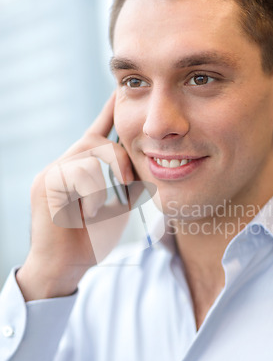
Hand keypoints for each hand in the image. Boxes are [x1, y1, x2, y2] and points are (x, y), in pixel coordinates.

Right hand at [16, 94, 137, 300]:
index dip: (109, 112)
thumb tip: (138, 161)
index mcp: (79, 168)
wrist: (63, 268)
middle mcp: (62, 164)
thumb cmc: (90, 238)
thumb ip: (122, 182)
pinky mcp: (46, 185)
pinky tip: (91, 212)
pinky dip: (94, 194)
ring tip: (104, 206)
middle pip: (97, 141)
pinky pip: (80, 173)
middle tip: (129, 182)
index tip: (120, 92)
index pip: (95, 133)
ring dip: (107, 181)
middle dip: (119, 159)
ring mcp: (51, 173)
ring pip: (91, 155)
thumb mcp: (115, 205)